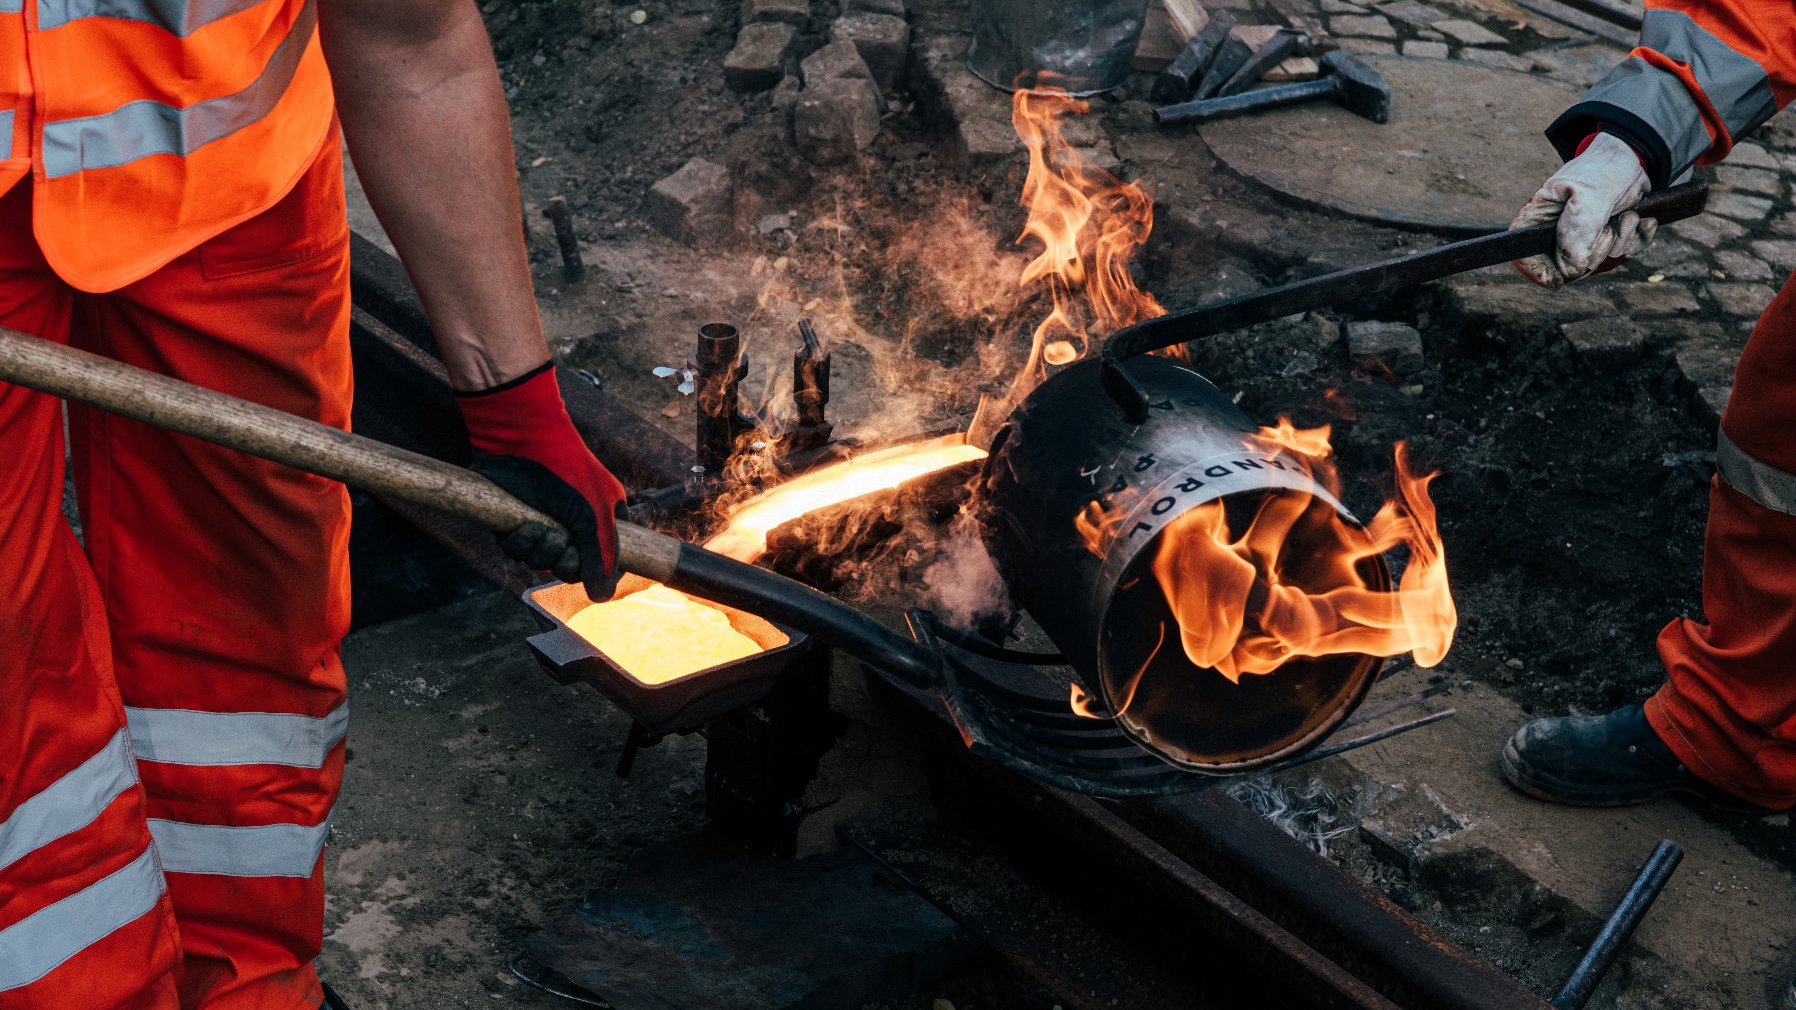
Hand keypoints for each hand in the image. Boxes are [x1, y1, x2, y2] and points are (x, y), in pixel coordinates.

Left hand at [456, 363, 627, 600]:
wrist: (521, 438)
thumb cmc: (565, 470)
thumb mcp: (592, 515)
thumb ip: (599, 557)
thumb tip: (602, 597)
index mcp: (601, 518)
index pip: (604, 560)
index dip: (597, 571)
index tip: (593, 574)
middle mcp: (572, 523)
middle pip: (568, 567)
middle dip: (563, 561)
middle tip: (561, 541)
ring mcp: (543, 522)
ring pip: (539, 561)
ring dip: (538, 551)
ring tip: (539, 528)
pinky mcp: (514, 521)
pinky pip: (516, 551)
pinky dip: (518, 542)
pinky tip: (522, 524)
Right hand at [1512, 132, 1654, 287]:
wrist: (1634, 157)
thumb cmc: (1604, 169)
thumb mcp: (1590, 195)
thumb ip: (1577, 231)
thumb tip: (1571, 267)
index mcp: (1538, 220)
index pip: (1524, 257)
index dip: (1538, 272)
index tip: (1561, 276)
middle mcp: (1555, 234)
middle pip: (1566, 268)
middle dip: (1596, 251)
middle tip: (1607, 226)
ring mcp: (1580, 239)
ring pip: (1597, 263)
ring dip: (1621, 239)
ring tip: (1625, 214)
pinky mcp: (1603, 240)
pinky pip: (1619, 255)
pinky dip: (1635, 239)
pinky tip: (1638, 219)